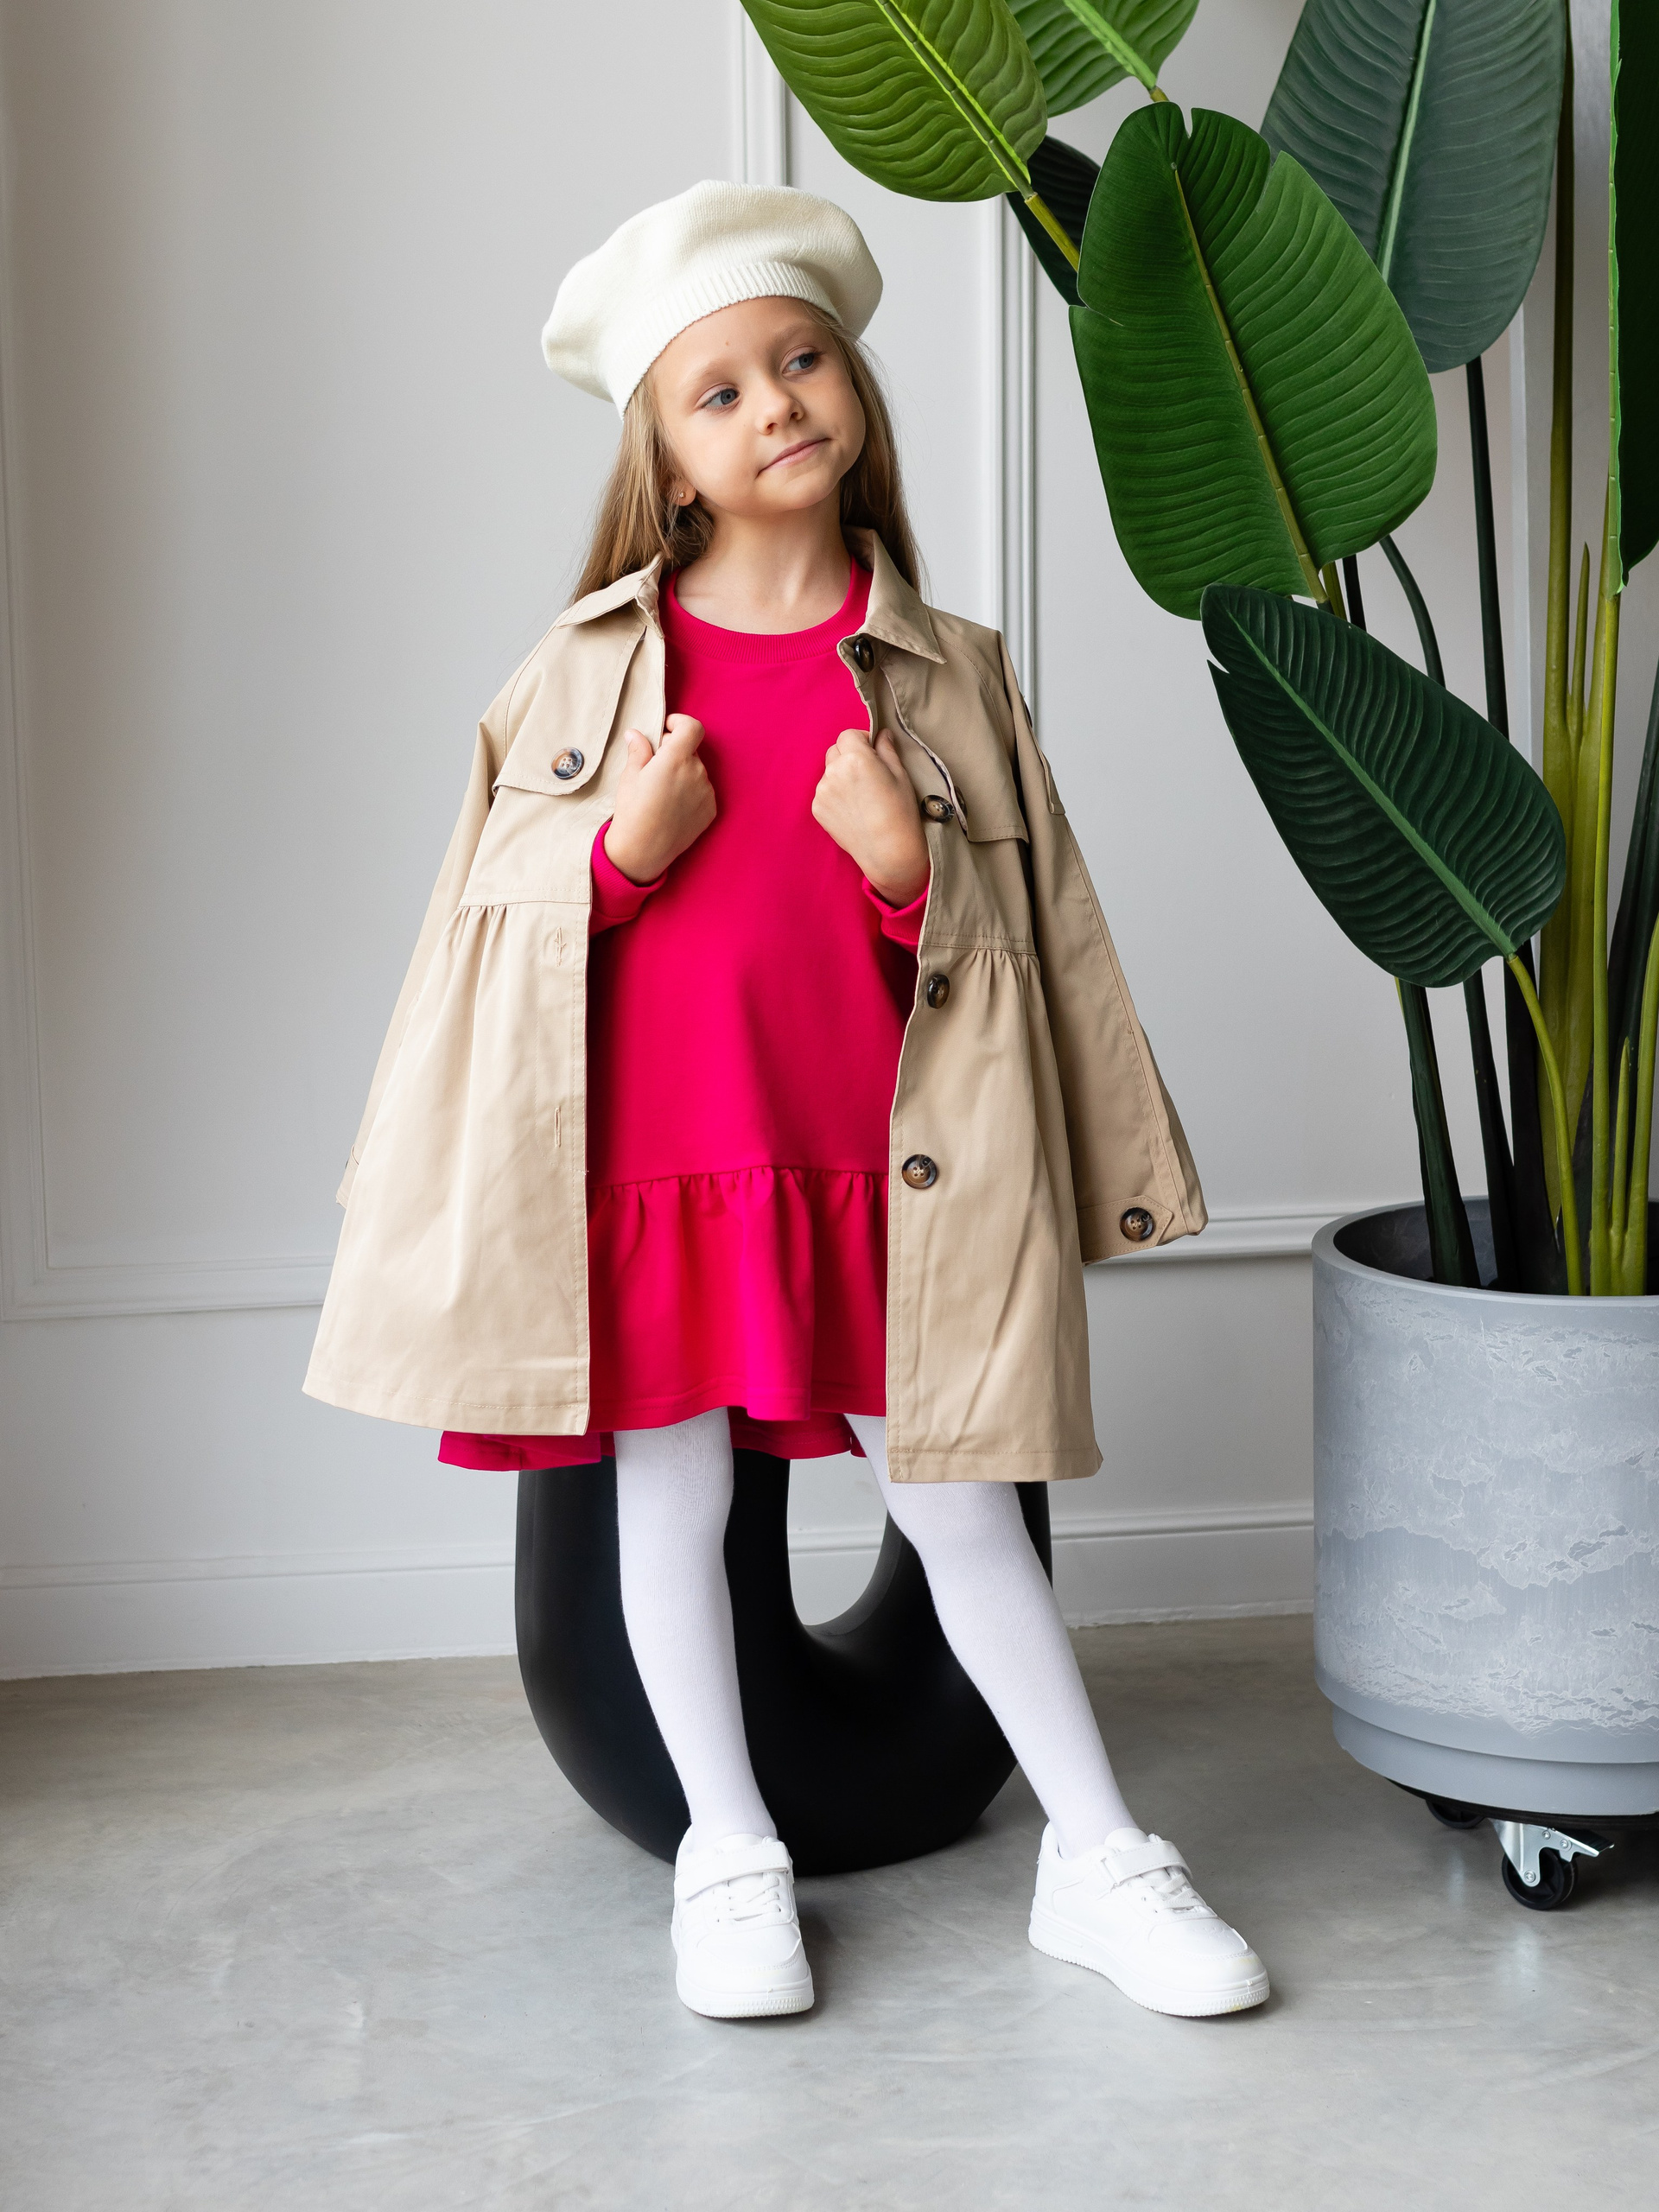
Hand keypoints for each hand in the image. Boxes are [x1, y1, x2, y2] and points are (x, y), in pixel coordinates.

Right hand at [602, 714, 715, 883]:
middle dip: (675, 752)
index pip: (692, 727)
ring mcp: (706, 792)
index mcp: (676, 759)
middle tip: (654, 767)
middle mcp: (697, 772)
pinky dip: (691, 791)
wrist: (643, 850)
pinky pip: (703, 790)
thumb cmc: (632, 811)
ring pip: (697, 771)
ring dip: (683, 772)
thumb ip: (639, 750)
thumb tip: (636, 734)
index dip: (680, 723)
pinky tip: (673, 806)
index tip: (667, 729)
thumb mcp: (630, 776)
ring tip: (662, 792)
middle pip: (691, 750)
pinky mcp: (711, 809)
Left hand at [811, 728, 930, 906]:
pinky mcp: (817, 808)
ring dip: (841, 775)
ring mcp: (822, 791)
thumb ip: (887, 749)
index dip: (862, 740)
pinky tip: (853, 809)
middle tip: (867, 774)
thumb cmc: (900, 812)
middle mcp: (834, 771)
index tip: (873, 752)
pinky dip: (835, 795)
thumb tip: (881, 734)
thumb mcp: (901, 775)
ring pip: (829, 772)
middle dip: (849, 756)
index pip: (849, 735)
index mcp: (856, 758)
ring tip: (861, 796)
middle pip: (835, 751)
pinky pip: (825, 792)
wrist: (888, 851)